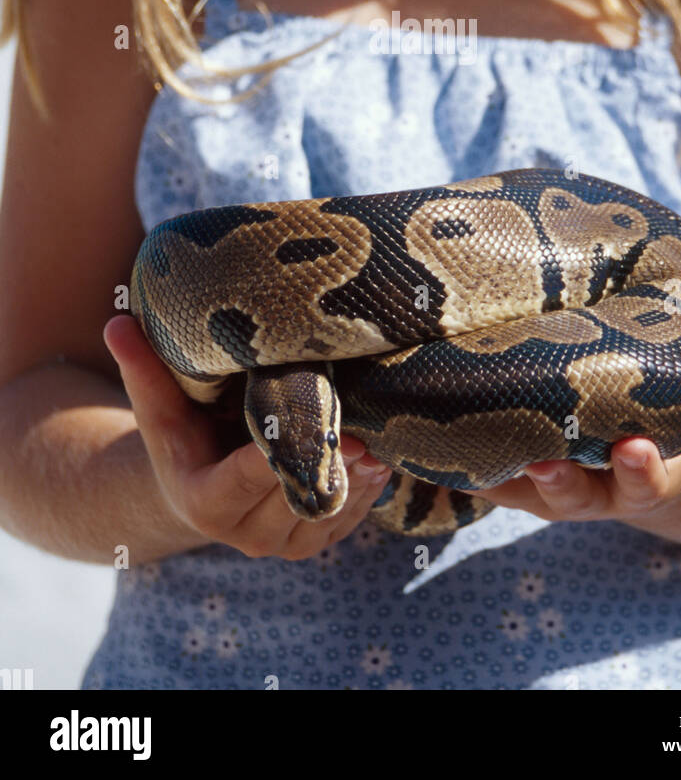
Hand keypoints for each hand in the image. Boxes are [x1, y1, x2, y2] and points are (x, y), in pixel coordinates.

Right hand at [103, 314, 391, 560]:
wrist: (200, 484)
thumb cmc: (182, 432)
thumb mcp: (160, 405)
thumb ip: (143, 368)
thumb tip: (115, 321)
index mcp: (205, 502)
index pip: (247, 476)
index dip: (277, 451)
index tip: (310, 421)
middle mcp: (245, 534)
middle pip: (294, 496)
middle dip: (326, 459)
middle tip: (358, 421)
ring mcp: (283, 544)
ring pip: (327, 511)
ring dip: (354, 476)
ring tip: (375, 435)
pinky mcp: (314, 540)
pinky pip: (348, 520)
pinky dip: (367, 489)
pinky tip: (380, 456)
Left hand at [466, 300, 680, 523]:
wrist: (642, 469)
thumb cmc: (676, 423)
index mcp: (645, 473)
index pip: (645, 480)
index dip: (638, 469)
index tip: (632, 448)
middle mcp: (593, 489)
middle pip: (568, 495)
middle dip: (553, 479)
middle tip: (538, 458)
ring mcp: (547, 488)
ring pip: (511, 491)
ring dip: (482, 473)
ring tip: (450, 450)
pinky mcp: (508, 476)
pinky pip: (476, 474)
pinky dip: (446, 461)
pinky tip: (407, 436)